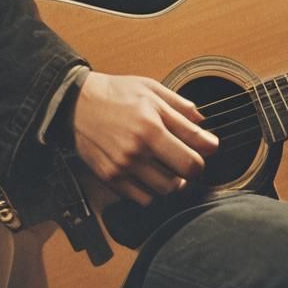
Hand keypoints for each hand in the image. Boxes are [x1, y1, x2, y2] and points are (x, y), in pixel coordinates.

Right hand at [71, 72, 218, 205]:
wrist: (77, 105)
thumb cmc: (116, 93)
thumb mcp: (151, 89)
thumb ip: (179, 106)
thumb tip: (202, 122)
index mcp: (151, 124)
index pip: (194, 150)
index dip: (209, 149)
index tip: (210, 146)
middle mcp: (138, 148)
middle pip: (184, 174)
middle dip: (194, 167)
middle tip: (191, 158)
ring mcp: (124, 167)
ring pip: (166, 190)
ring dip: (174, 180)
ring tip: (170, 165)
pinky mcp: (111, 179)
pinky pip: (143, 198)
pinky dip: (153, 190)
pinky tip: (151, 173)